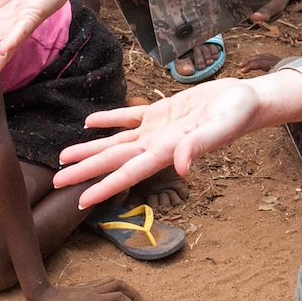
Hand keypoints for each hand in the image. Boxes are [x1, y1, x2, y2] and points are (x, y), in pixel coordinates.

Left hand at [29, 278, 143, 300]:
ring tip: (135, 299)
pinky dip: (118, 286)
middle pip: (120, 285)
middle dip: (134, 295)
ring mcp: (90, 288)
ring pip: (114, 281)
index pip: (118, 298)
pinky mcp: (86, 287)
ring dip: (128, 288)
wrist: (39, 295)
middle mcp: (93, 291)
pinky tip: (118, 293)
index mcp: (91, 300)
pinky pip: (107, 282)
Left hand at [54, 79, 264, 208]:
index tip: (80, 200)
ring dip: (90, 149)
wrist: (246, 99)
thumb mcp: (220, 129)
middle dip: (85, 172)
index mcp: (166, 151)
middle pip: (113, 161)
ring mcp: (156, 129)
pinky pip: (129, 117)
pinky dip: (109, 119)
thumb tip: (181, 168)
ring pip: (115, 142)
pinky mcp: (161, 112)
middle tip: (55, 183)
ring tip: (63, 158)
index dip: (104, 187)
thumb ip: (200, 147)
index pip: (129, 172)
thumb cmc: (237, 115)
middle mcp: (156, 145)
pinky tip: (89, 122)